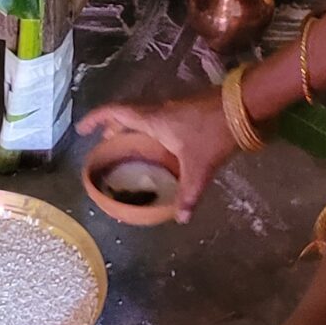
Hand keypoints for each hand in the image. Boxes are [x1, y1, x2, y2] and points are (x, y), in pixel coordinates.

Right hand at [76, 91, 240, 221]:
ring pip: (143, 116)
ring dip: (131, 128)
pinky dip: (148, 129)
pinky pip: (157, 118)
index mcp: (153, 120)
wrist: (242, 106)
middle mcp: (158, 110)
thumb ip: (189, 194)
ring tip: (128, 146)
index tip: (82, 129)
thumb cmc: (213, 133)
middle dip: (113, 128)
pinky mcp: (186, 109)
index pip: (115, 113)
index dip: (96, 118)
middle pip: (127, 115)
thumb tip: (181, 218)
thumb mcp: (199, 168)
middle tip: (105, 145)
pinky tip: (159, 145)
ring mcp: (173, 108)